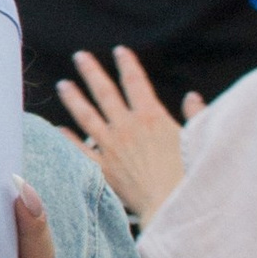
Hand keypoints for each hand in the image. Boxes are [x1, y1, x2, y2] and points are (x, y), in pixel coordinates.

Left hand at [57, 47, 197, 220]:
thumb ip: (196, 115)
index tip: (119, 51)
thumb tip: (192, 97)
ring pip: (87, 117)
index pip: (135, 82)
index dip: (127, 64)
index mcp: (150, 116)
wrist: (171, 206)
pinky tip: (58, 130)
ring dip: (74, 99)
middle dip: (92, 72)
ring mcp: (111, 148)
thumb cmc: (189, 175)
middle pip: (105, 93)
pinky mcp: (103, 170)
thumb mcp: (198, 139)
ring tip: (62, 85)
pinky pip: (81, 152)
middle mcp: (126, 128)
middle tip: (80, 56)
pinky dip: (69, 140)